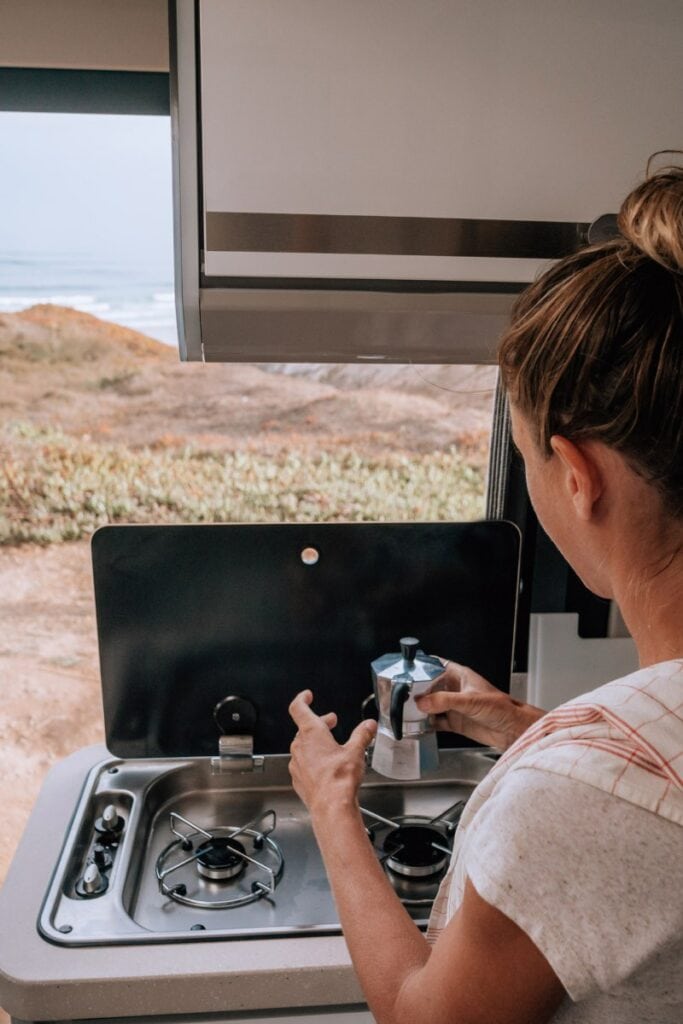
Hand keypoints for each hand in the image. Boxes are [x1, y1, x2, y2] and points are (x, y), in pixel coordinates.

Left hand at [288, 690, 377, 818]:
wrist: (331, 807)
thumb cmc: (339, 779)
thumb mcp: (356, 751)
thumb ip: (362, 735)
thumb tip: (368, 725)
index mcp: (311, 733)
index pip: (298, 708)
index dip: (302, 699)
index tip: (307, 696)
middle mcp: (300, 746)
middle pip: (304, 727)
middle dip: (319, 723)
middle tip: (330, 722)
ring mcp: (297, 763)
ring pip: (303, 746)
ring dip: (315, 742)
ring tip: (331, 746)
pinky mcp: (298, 778)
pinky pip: (303, 763)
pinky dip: (312, 760)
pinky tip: (325, 767)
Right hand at [414, 661, 543, 750]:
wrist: (513, 731)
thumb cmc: (502, 708)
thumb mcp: (470, 701)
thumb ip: (445, 701)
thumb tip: (423, 702)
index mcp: (460, 676)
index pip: (436, 665)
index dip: (423, 665)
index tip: (407, 669)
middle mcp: (455, 690)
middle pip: (430, 687)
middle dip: (417, 691)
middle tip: (402, 695)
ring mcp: (455, 707)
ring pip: (431, 705)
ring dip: (421, 709)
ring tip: (407, 711)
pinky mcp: (456, 722)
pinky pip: (436, 722)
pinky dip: (428, 724)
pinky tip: (420, 725)